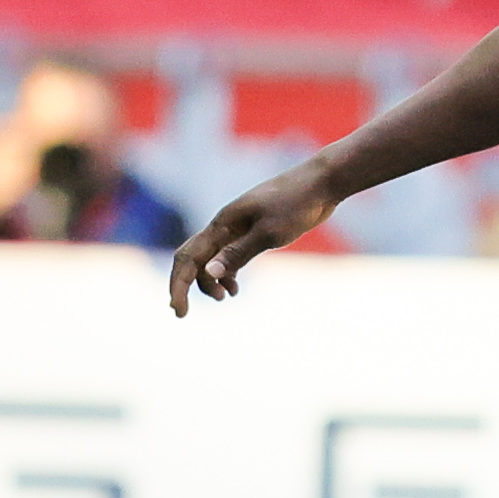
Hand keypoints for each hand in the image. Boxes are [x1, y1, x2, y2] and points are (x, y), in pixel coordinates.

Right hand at [169, 158, 338, 315]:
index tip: (179, 311)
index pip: (188, 258)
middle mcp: (224, 226)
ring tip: (226, 297)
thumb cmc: (296, 205)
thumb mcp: (268, 233)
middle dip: (185, 285)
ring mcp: (238, 228)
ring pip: (211, 258)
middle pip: (192, 258)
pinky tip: (235, 287)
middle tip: (183, 313)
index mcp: (222, 225)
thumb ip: (238, 252)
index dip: (178, 285)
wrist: (320, 184)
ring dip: (210, 280)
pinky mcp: (253, 231)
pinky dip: (226, 273)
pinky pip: (228, 255)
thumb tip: (209, 272)